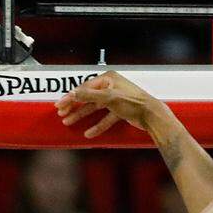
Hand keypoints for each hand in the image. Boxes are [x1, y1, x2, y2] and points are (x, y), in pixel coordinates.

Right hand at [55, 71, 171, 138]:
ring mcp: (116, 99)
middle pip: (88, 97)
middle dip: (75, 107)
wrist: (152, 116)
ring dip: (83, 116)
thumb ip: (89, 95)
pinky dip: (98, 125)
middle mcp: (111, 87)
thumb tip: (72, 93)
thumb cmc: (133, 103)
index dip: (71, 97)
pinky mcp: (121, 110)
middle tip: (62, 115)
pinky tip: (89, 133)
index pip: (84, 87)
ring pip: (95, 108)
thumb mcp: (108, 98)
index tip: (60, 105)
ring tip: (69, 123)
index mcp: (108, 79)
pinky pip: (106, 118)